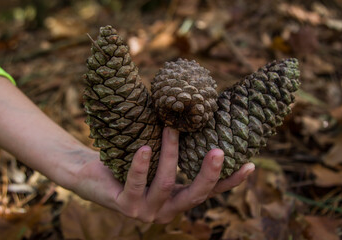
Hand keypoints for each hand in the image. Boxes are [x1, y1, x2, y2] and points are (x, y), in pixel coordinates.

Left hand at [71, 127, 254, 223]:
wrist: (91, 175)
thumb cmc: (129, 162)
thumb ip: (177, 150)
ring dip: (171, 155)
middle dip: (209, 174)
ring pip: (166, 184)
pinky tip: (144, 148)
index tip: (250, 165)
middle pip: (195, 195)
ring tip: (172, 129)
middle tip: (219, 151)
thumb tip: (196, 118)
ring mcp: (145, 210)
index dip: (230, 181)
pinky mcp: (125, 205)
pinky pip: (136, 183)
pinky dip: (142, 165)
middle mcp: (166, 209)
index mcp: (177, 198)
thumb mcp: (158, 158)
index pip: (209, 192)